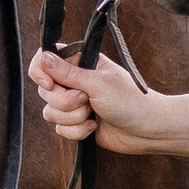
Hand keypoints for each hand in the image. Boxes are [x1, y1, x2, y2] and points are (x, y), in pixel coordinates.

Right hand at [28, 46, 161, 155]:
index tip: (50, 84)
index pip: (44, 59)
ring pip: (50, 112)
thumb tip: (43, 57)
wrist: (147, 130)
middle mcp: (74, 81)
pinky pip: (60, 129)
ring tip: (93, 114)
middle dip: (65, 101)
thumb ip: (67, 72)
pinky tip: (94, 127)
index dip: (40, 73)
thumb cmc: (130, 100)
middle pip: (45, 91)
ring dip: (73, 118)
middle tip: (87, 100)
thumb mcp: (97, 83)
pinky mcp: (76, 123)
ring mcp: (74, 103)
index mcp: (81, 62)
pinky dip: (76, 131)